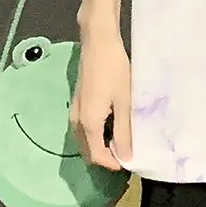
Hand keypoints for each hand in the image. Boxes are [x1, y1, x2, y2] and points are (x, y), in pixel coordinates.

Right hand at [70, 30, 131, 169]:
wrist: (98, 43)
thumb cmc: (114, 70)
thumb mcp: (124, 102)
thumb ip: (124, 131)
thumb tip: (126, 156)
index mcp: (87, 123)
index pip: (96, 156)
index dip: (112, 163)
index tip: (131, 161)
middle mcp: (76, 121)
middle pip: (88, 150)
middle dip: (106, 156)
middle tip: (128, 152)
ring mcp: (74, 111)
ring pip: (85, 139)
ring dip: (101, 144)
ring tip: (124, 139)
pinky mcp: (78, 102)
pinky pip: (84, 127)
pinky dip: (97, 133)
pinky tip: (114, 124)